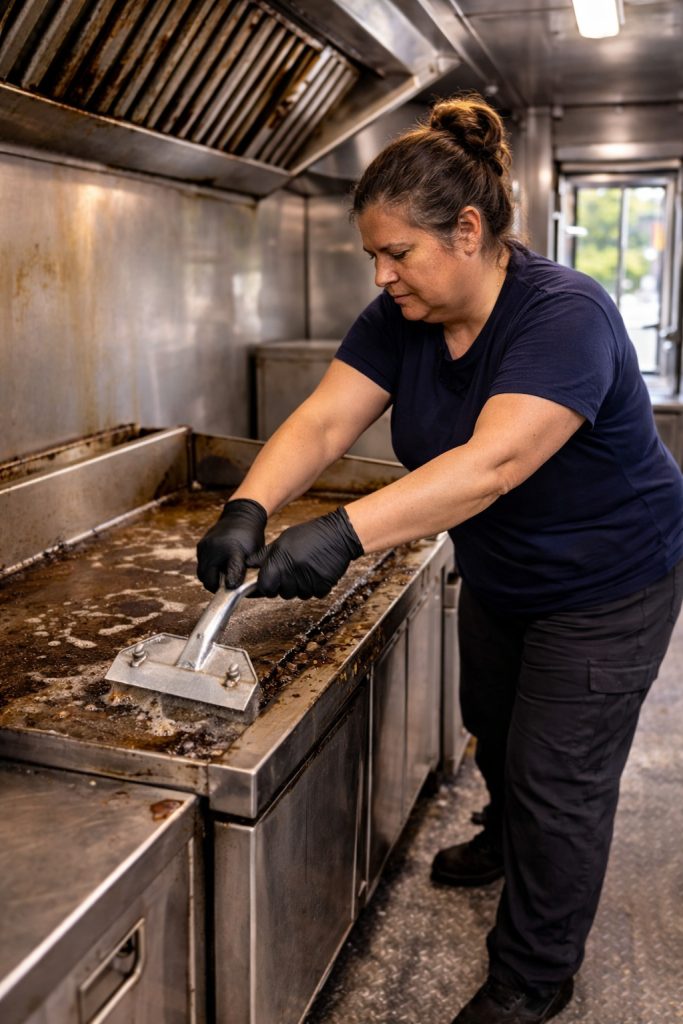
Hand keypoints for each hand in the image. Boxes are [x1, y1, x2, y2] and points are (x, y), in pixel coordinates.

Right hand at [196, 499, 266, 591]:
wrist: (241, 517)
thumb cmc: (250, 537)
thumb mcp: (252, 554)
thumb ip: (241, 571)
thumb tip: (232, 588)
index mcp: (232, 551)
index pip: (227, 577)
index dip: (227, 588)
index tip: (230, 590)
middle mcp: (214, 549)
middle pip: (207, 579)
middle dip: (216, 585)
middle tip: (226, 585)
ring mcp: (205, 547)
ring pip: (202, 573)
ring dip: (211, 577)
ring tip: (223, 575)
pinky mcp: (200, 545)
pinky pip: (201, 564)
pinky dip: (208, 568)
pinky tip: (219, 565)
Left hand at [247, 507, 363, 599]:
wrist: (338, 534)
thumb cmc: (310, 535)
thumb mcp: (283, 540)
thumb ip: (264, 555)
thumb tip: (247, 564)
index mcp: (279, 562)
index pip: (265, 587)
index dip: (267, 586)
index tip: (271, 582)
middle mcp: (292, 573)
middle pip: (282, 593)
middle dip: (285, 586)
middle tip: (293, 569)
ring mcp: (308, 581)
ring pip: (299, 595)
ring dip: (301, 586)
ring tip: (306, 568)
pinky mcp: (323, 586)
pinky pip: (314, 594)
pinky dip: (316, 587)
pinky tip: (317, 572)